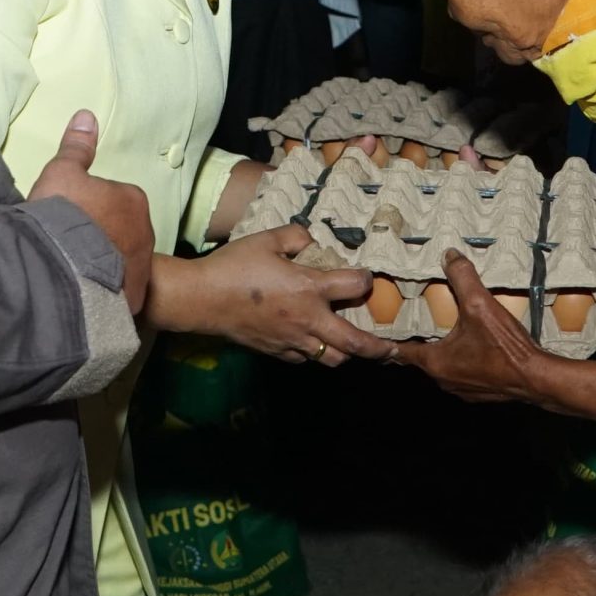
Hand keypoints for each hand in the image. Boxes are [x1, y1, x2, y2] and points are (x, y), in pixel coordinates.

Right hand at [30, 110, 152, 314]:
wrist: (59, 269)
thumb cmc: (61, 216)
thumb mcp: (61, 173)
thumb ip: (76, 147)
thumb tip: (87, 115)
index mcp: (133, 199)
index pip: (116, 198)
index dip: (91, 208)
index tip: (70, 218)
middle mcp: (146, 234)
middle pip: (123, 231)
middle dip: (101, 237)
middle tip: (69, 244)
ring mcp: (142, 270)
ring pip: (122, 262)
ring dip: (104, 265)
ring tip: (73, 270)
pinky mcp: (133, 300)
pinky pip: (120, 292)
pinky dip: (105, 292)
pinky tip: (83, 293)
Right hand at [149, 225, 391, 363]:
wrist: (202, 299)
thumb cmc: (234, 266)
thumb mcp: (266, 239)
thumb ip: (295, 236)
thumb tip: (310, 240)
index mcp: (309, 289)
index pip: (353, 286)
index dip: (365, 280)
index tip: (366, 277)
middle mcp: (308, 320)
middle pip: (355, 342)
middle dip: (379, 348)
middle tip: (393, 348)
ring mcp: (293, 341)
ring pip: (332, 358)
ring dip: (347, 353)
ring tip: (356, 349)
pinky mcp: (276, 352)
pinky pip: (304, 359)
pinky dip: (313, 353)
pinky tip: (312, 345)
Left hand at [393, 250, 554, 404]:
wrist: (539, 379)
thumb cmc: (506, 347)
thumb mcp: (481, 305)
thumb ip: (462, 278)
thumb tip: (449, 254)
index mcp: (435, 362)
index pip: (399, 352)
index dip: (387, 339)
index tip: (376, 330)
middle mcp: (443, 380)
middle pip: (420, 358)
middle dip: (416, 340)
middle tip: (412, 320)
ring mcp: (461, 390)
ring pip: (442, 367)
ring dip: (441, 351)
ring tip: (442, 330)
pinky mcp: (479, 393)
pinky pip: (461, 374)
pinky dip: (461, 360)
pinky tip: (473, 346)